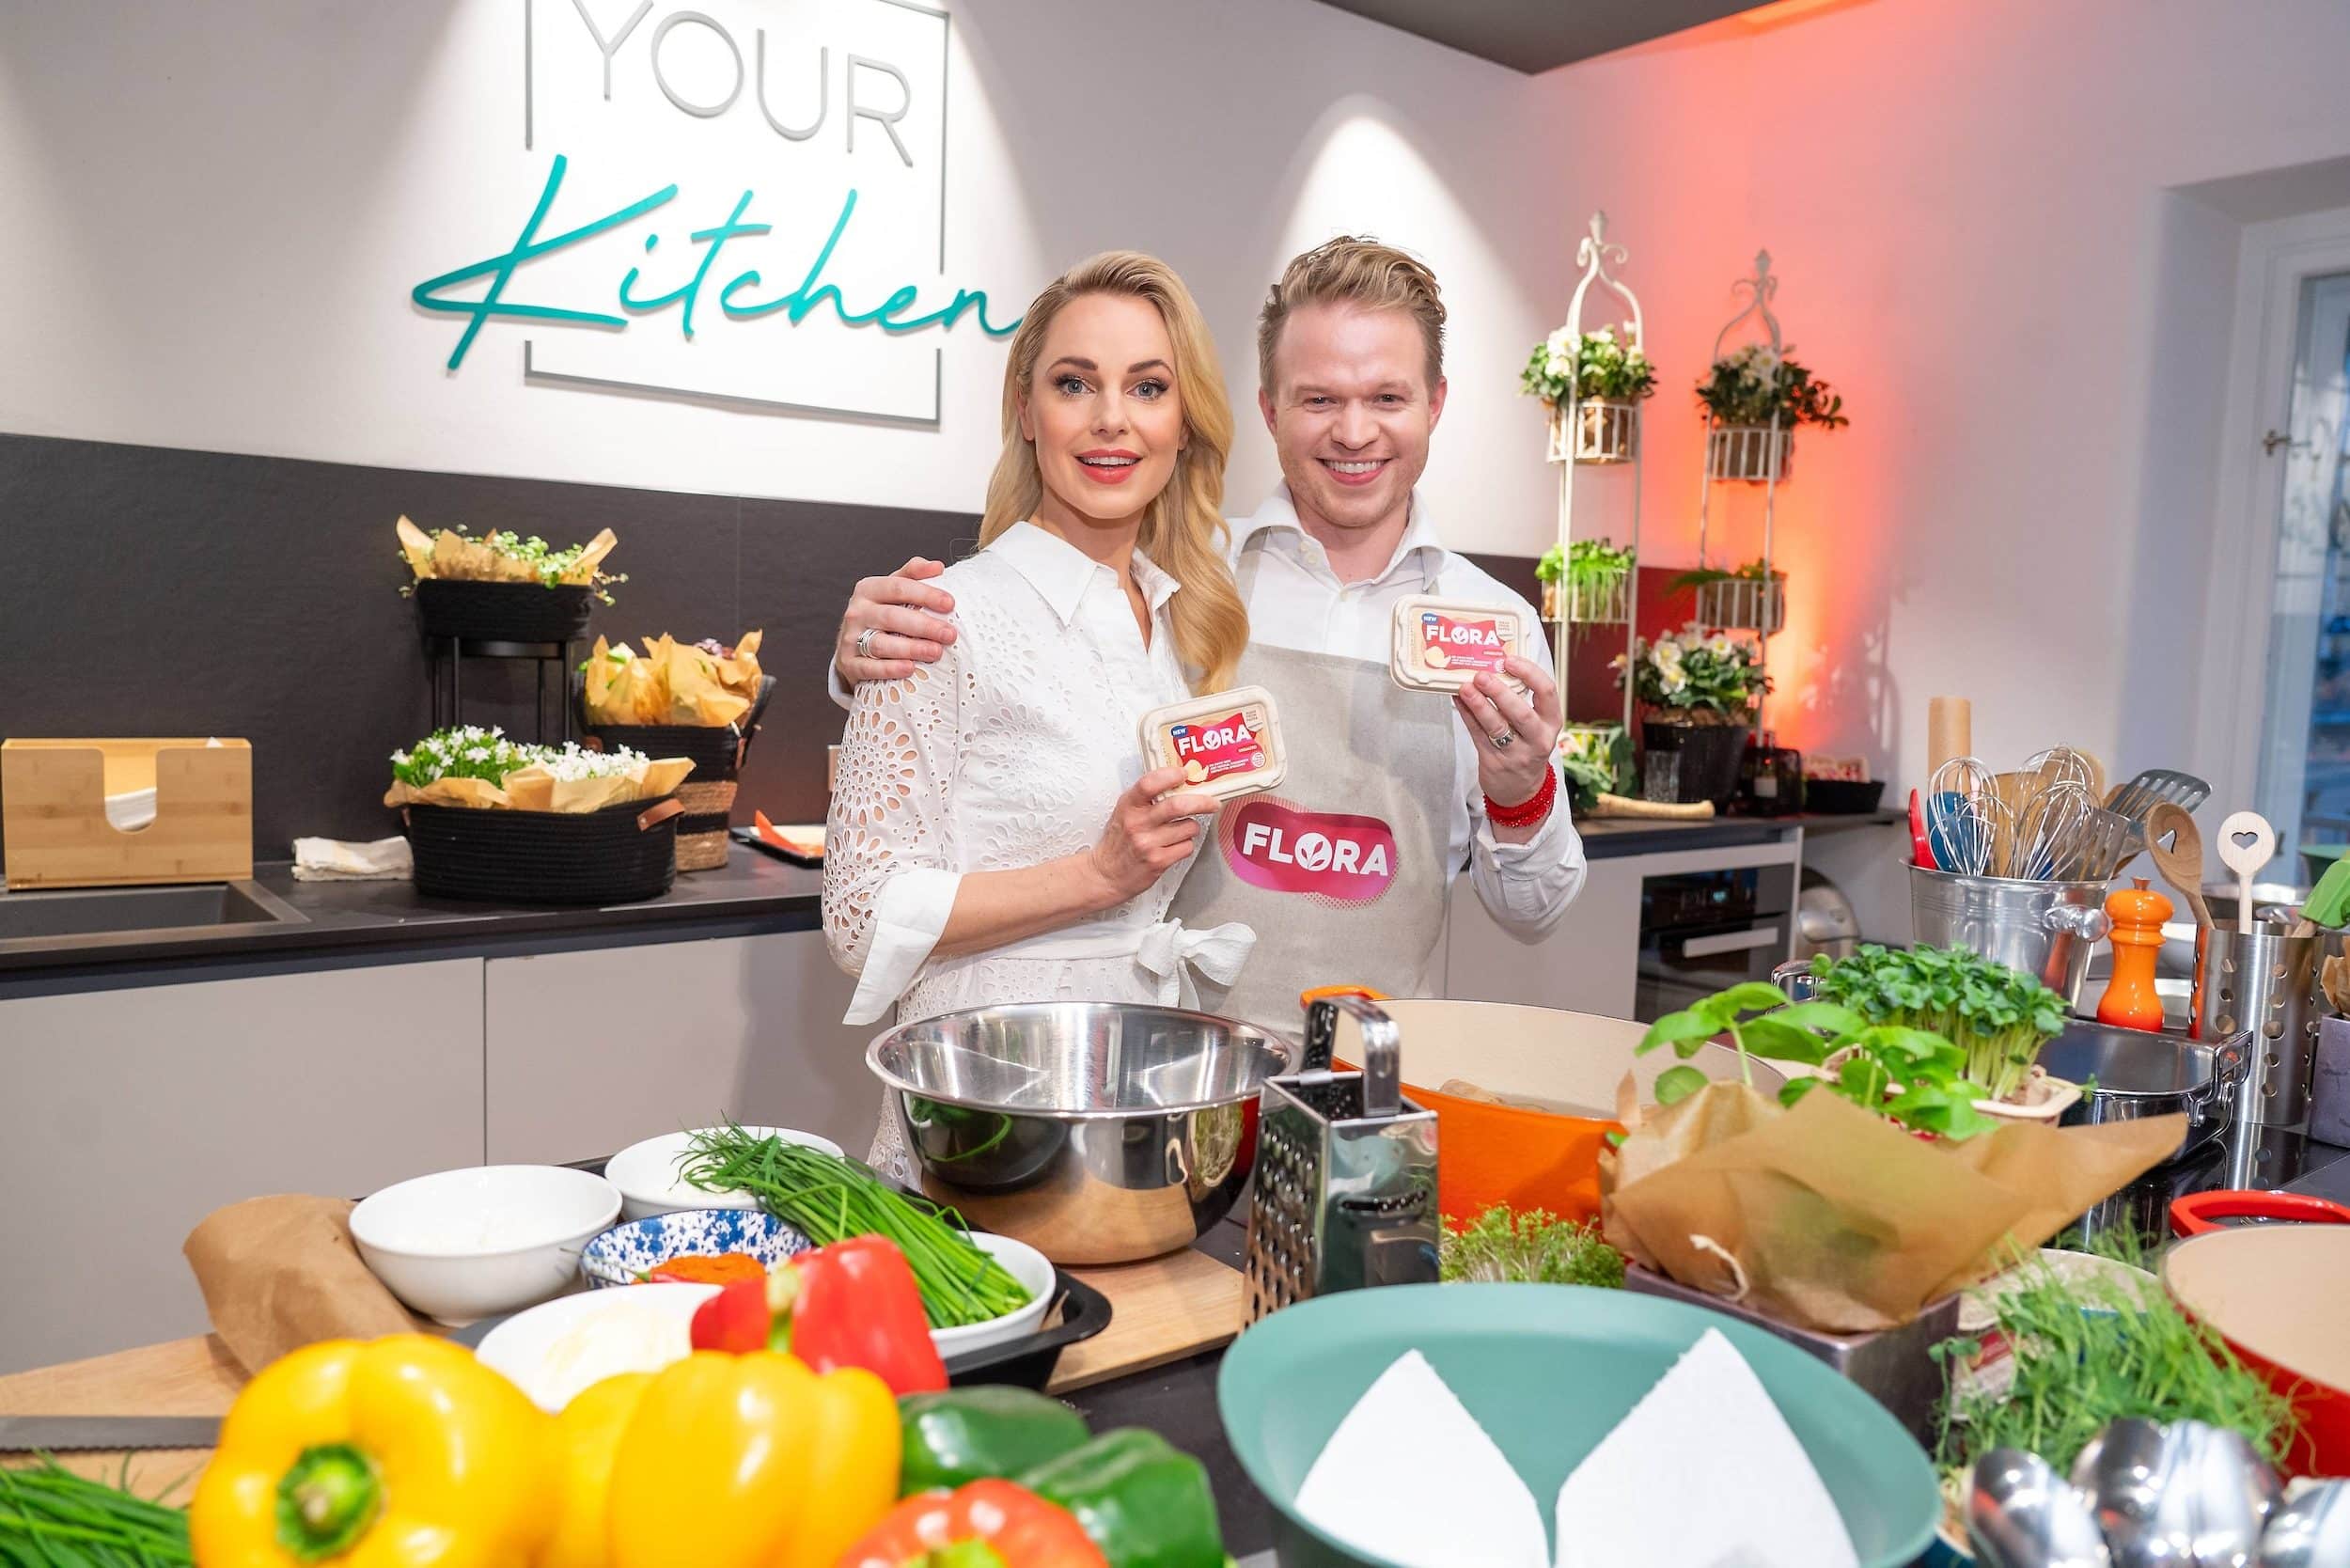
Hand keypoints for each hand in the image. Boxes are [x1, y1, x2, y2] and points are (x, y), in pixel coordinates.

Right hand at [835, 557, 957, 683]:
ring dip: (910, 648)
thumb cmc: (881, 612)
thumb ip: (913, 574)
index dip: (925, 594)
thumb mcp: (892, 589)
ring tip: (936, 652)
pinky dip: (889, 669)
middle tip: (949, 634)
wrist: (851, 644)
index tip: (950, 603)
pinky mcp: (849, 663)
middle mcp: (857, 612)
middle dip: (924, 626)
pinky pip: (869, 668)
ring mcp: (850, 639)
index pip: (898, 587)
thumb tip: (938, 566)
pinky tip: (910, 669)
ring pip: (881, 644)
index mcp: (869, 589)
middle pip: (891, 617)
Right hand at [1083, 768, 1217, 906]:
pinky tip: (1173, 846)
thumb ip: (1147, 798)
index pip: (1149, 783)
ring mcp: (1148, 843)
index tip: (1184, 773)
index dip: (1170, 775)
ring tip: (1180, 831)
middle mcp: (1137, 823)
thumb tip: (1180, 783)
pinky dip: (1186, 845)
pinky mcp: (1158, 861)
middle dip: (1202, 802)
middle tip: (1212, 802)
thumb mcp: (1125, 812)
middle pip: (1177, 805)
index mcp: (1128, 806)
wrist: (1106, 874)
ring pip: (1188, 827)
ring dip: (1191, 827)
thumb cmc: (1119, 841)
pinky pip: (1187, 847)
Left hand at [1453, 655, 1563, 813]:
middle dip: (1499, 692)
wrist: (1520, 789)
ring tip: (1464, 687)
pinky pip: (1478, 735)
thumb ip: (1519, 698)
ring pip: (1496, 726)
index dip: (1529, 673)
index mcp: (1551, 722)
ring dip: (1478, 704)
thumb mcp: (1534, 724)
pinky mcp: (1494, 763)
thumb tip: (1491, 665)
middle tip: (1481, 675)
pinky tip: (1458, 700)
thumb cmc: (1526, 745)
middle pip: (1520, 712)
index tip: (1510, 661)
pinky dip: (1467, 715)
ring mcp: (1516, 753)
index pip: (1547, 692)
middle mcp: (1538, 738)